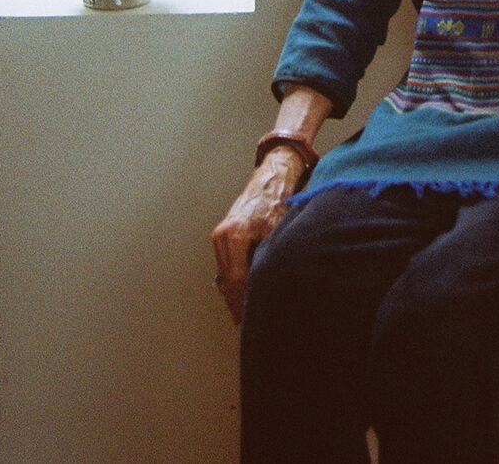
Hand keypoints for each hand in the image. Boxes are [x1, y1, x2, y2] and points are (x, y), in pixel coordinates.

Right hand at [211, 147, 306, 324]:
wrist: (272, 178)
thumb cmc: (277, 200)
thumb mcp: (277, 230)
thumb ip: (270, 258)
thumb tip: (272, 285)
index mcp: (233, 235)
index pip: (235, 278)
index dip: (242, 301)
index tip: (247, 317)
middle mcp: (222, 236)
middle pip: (227, 280)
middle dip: (237, 301)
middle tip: (247, 321)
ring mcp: (220, 236)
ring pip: (225, 274)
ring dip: (235, 292)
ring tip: (247, 310)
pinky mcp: (224, 236)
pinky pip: (227, 265)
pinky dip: (235, 279)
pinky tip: (245, 290)